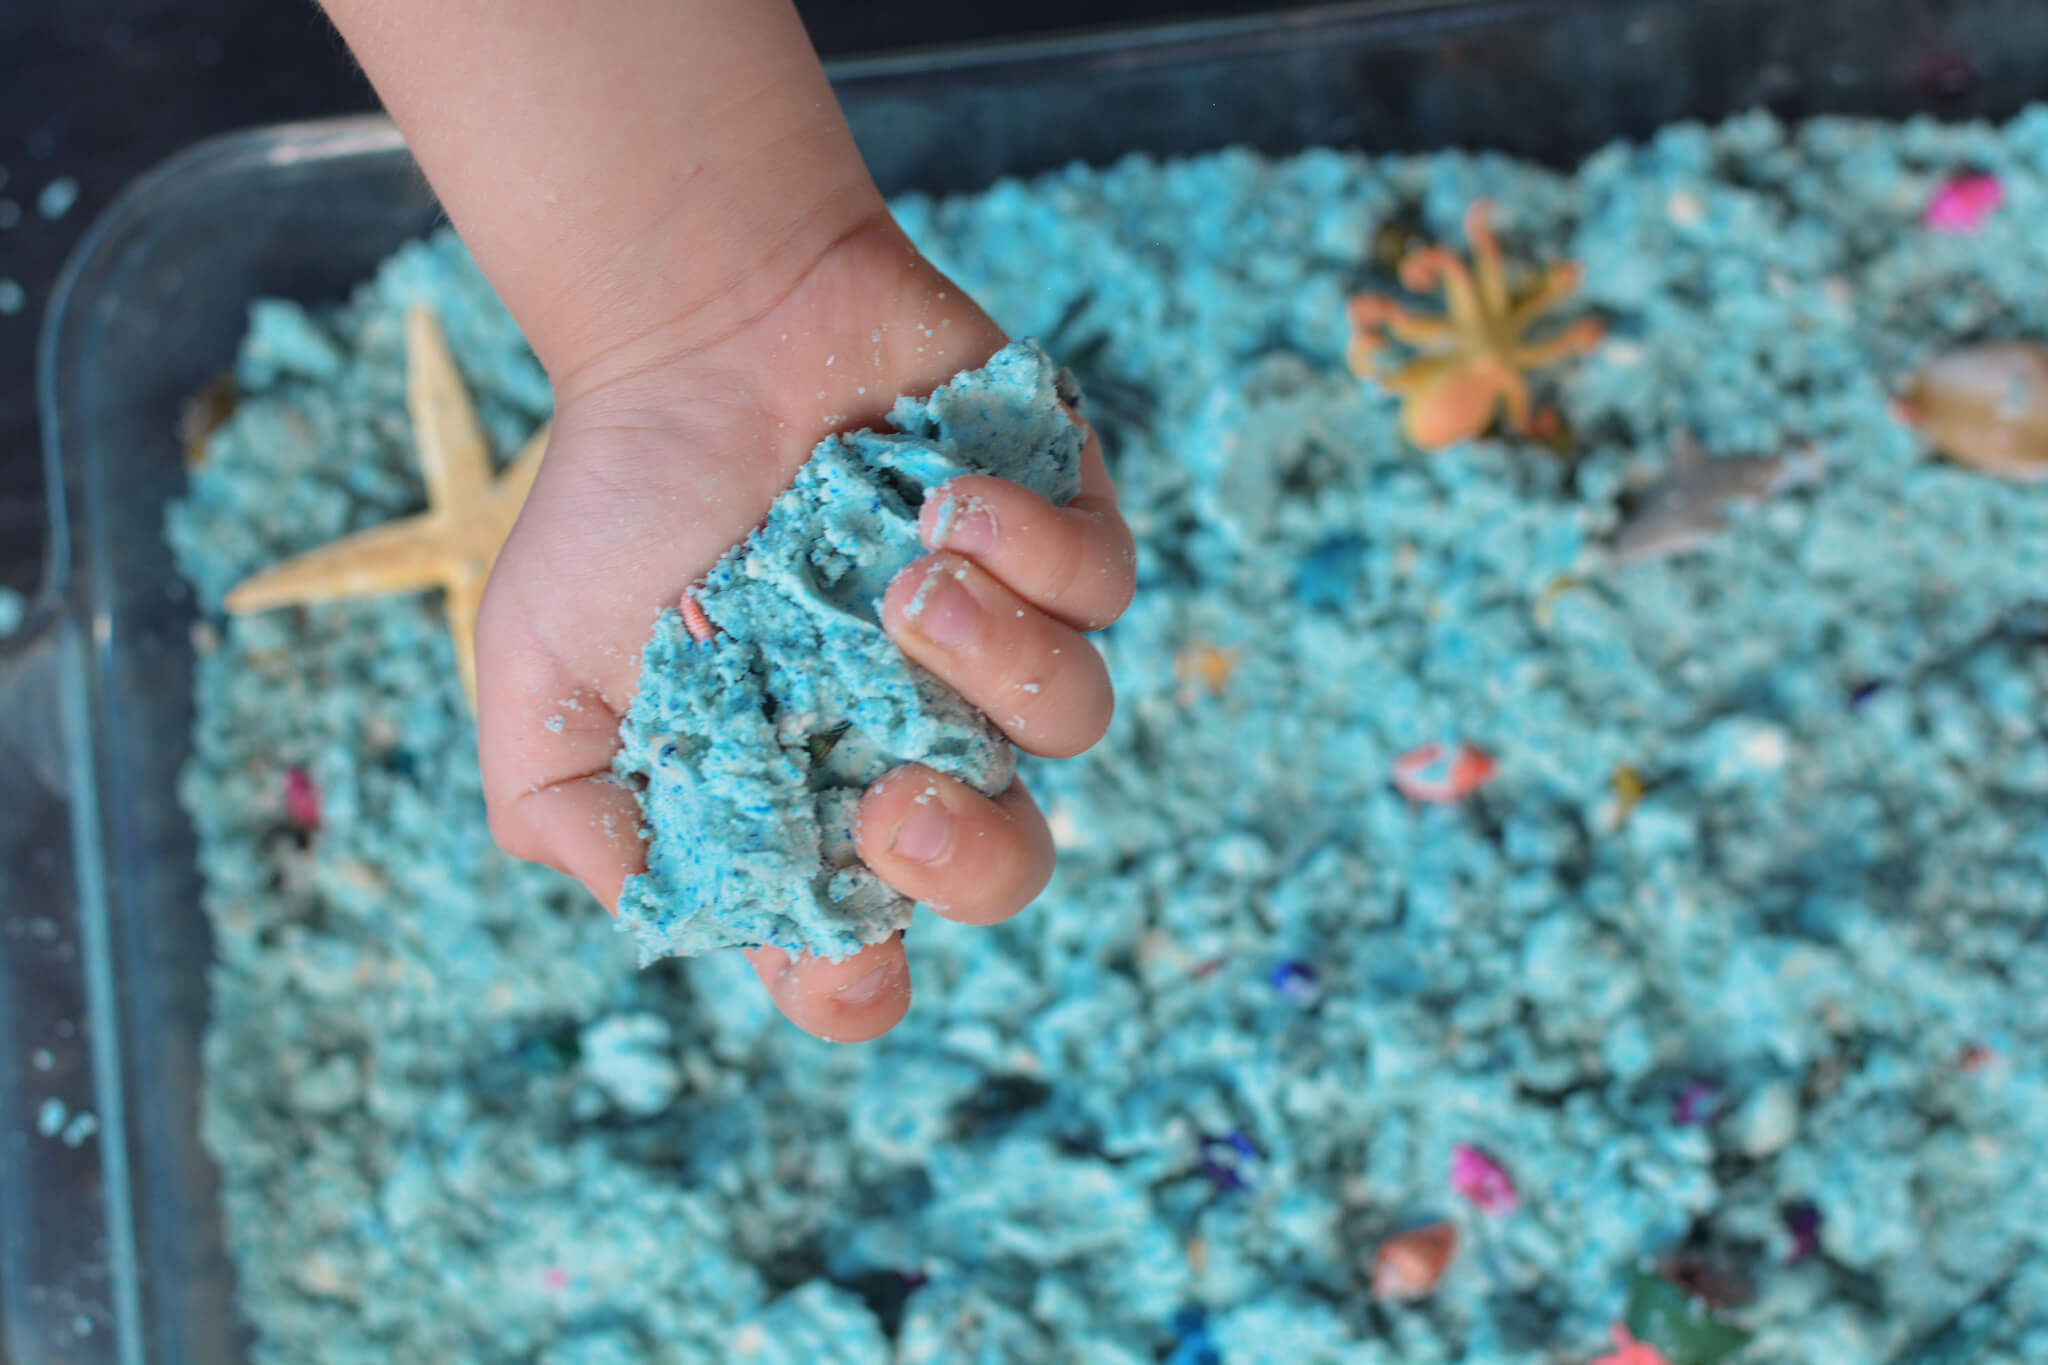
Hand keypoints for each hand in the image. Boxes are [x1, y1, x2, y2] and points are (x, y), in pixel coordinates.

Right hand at [474, 215, 1135, 1040]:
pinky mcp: (1063, 532)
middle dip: (970, 860)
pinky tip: (947, 500)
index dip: (857, 982)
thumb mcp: (539, 678)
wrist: (693, 324)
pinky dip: (1039, 554)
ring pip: (1073, 717)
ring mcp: (1001, 638)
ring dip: (1000, 667)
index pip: (862, 949)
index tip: (836, 943)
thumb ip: (576, 817)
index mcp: (806, 795)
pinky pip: (1104, 584)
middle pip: (1007, 865)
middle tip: (897, 798)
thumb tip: (666, 912)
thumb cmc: (619, 502)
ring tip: (906, 583)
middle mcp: (917, 734)